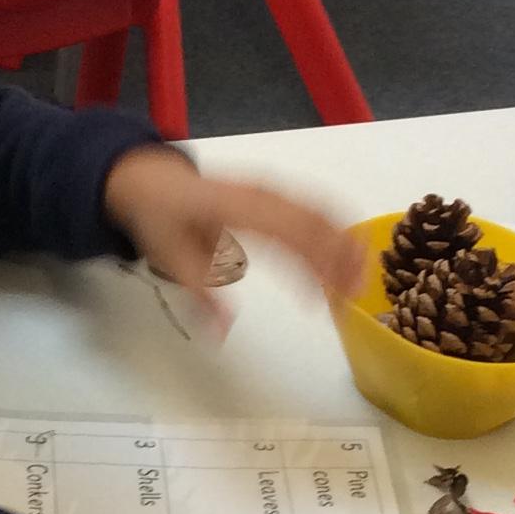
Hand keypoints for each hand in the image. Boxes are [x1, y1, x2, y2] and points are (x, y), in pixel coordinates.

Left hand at [102, 147, 364, 336]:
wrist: (152, 180)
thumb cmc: (162, 219)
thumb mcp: (170, 257)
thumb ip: (201, 294)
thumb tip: (225, 333)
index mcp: (237, 207)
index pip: (288, 233)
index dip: (316, 263)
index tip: (331, 296)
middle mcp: (260, 193)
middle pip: (312, 220)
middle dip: (340, 255)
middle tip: (359, 293)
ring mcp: (269, 190)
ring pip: (318, 210)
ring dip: (344, 241)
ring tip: (362, 277)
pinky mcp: (273, 194)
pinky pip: (312, 206)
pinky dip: (335, 227)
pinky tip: (350, 251)